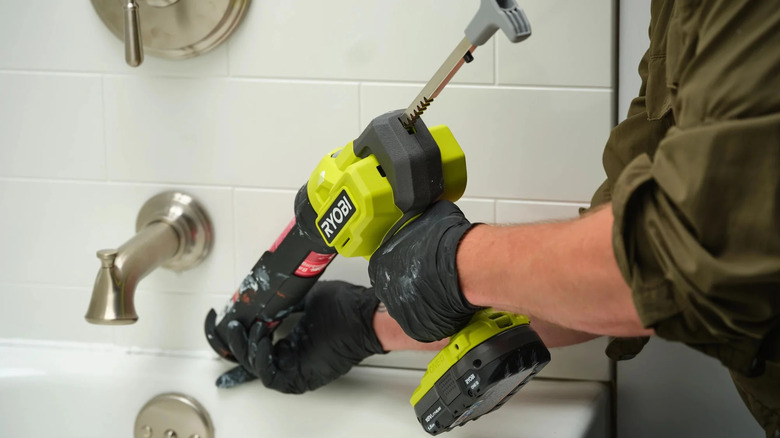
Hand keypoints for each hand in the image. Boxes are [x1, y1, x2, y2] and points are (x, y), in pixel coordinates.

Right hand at [215, 281, 384, 393]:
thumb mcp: (308, 297)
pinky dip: (261, 358)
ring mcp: (294, 369)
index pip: (255, 344)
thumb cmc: (346, 306)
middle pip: (249, 358)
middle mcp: (290, 356)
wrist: (365, 315)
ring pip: (256, 367)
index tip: (219, 320)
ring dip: (246, 347)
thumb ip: (286, 300)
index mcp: (291, 340)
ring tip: (250, 327)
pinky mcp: (299, 377)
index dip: (235, 335)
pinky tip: (262, 339)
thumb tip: (266, 292)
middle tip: (228, 325)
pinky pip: (270, 376)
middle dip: (233, 342)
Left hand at [368, 201, 481, 342]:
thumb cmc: (446, 242)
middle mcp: (384, 288)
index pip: (384, 266)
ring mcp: (399, 309)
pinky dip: (433, 313)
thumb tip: (426, 213)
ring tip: (442, 287)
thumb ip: (419, 222)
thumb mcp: (427, 217)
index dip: (403, 263)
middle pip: (396, 286)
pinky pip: (422, 320)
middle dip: (411, 281)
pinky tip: (447, 301)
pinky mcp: (416, 326)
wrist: (464, 266)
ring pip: (409, 304)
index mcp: (380, 262)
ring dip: (422, 298)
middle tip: (431, 275)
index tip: (416, 262)